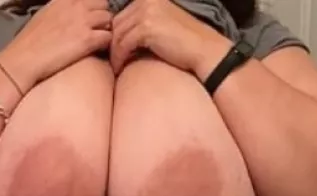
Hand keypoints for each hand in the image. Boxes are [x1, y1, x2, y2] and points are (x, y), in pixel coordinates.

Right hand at [5, 0, 112, 83]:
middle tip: (97, 31)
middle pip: (103, 4)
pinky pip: (107, 37)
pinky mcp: (87, 40)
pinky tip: (98, 51)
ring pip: (108, 19)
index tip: (91, 18)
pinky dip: (105, 44)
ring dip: (105, 30)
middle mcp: (75, 5)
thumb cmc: (30, 42)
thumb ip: (60, 10)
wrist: (24, 58)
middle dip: (102, 17)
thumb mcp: (45, 15)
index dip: (93, 7)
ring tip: (98, 42)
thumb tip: (67, 14)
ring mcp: (82, 21)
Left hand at [110, 0, 227, 74]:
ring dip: (114, 52)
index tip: (116, 52)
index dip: (116, 35)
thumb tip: (121, 37)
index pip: (122, 15)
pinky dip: (119, 57)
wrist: (203, 50)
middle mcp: (147, 0)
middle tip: (115, 61)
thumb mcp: (162, 26)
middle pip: (117, 23)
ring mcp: (146, 12)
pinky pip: (123, 43)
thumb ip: (144, 24)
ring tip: (117, 67)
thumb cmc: (184, 44)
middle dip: (113, 44)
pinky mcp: (147, 27)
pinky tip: (120, 68)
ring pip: (118, 34)